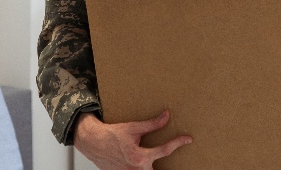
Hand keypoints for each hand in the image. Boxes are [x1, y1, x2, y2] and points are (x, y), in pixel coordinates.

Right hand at [73, 110, 191, 169]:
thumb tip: (166, 116)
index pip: (165, 150)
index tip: (188, 139)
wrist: (93, 142)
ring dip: (153, 166)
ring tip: (158, 158)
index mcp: (139, 157)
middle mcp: (135, 169)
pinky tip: (144, 162)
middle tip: (179, 159)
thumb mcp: (133, 128)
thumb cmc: (111, 135)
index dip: (178, 143)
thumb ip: (152, 124)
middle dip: (167, 165)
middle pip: (158, 168)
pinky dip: (144, 167)